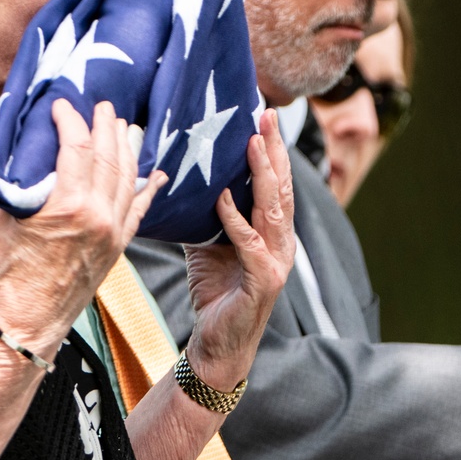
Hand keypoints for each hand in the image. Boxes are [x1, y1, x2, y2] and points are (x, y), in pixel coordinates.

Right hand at [0, 100, 165, 355]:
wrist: (28, 319)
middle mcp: (97, 215)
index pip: (77, 145)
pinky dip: (148, 189)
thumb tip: (14, 150)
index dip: (71, 119)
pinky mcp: (118, 247)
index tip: (62, 106)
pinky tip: (156, 174)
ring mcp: (112, 232)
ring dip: (127, 148)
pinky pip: (139, 210)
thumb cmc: (9, 273)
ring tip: (126, 127)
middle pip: (109, 156)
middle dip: (106, 125)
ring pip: (128, 178)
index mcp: (67, 205)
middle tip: (103, 106)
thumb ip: (10, 180)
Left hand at [182, 109, 294, 389]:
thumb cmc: (215, 293)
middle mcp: (281, 244)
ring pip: (272, 210)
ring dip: (263, 175)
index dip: (272, 151)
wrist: (216, 344)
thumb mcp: (206, 245)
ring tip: (253, 143)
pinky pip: (249, 244)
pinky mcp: (263, 282)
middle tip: (266, 115)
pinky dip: (235, 220)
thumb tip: (180, 181)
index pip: (275, 184)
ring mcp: (276, 263)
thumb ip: (203, 216)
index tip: (262, 117)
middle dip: (274, 150)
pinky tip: (222, 198)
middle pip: (281, 189)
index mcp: (272, 233)